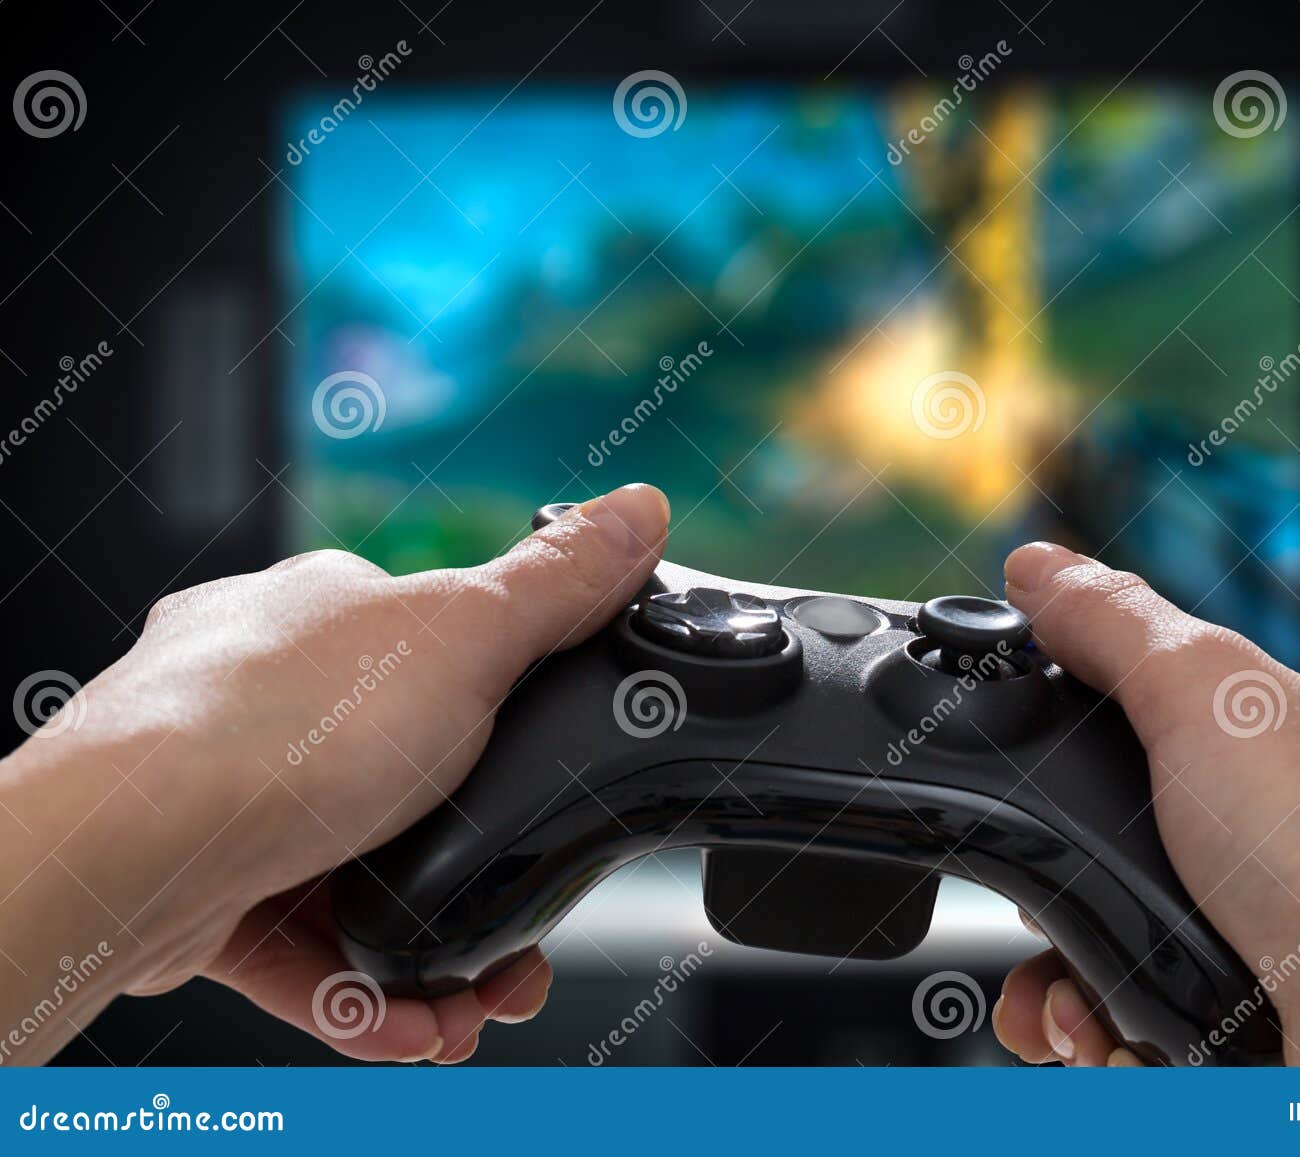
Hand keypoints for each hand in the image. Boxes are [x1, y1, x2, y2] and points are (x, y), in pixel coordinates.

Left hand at [0, 484, 669, 1064]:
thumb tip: (639, 506)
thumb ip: (558, 585)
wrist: (132, 849)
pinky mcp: (203, 889)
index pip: (443, 654)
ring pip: (360, 879)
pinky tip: (413, 1021)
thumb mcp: (467, 635)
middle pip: (410, 785)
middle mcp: (270, 696)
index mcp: (329, 616)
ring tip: (476, 1000)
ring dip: (432, 949)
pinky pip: (304, 948)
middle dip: (479, 867)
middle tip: (524, 931)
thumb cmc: (283, 724)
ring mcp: (232, 796)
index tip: (549, 788)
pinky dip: (365, 990)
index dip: (510, 724)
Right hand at [990, 542, 1299, 1066]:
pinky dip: (1103, 1023)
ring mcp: (1294, 934)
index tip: (1043, 764)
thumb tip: (1039, 565)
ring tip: (1061, 990)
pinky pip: (1151, 1015)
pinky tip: (1100, 1027)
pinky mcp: (1267, 1021)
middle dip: (1069, 874)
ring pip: (1137, 933)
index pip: (1180, 709)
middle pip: (1140, 835)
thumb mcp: (1205, 687)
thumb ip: (1113, 622)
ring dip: (1069, 964)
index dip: (1098, 736)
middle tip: (1046, 889)